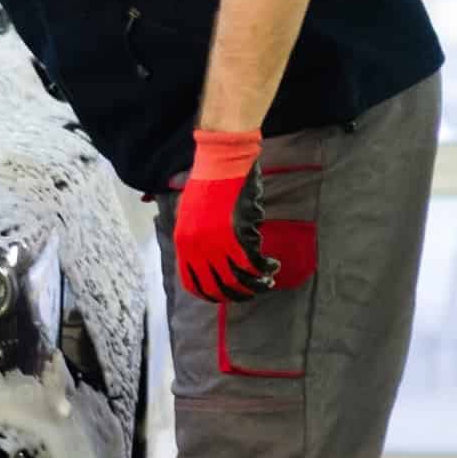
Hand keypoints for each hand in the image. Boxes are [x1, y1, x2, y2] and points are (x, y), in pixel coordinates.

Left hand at [173, 128, 280, 301]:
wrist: (221, 160)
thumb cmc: (207, 182)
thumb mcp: (190, 213)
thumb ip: (194, 238)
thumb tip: (204, 259)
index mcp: (184, 242)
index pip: (192, 283)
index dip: (209, 294)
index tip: (223, 296)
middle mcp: (198, 248)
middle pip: (218, 286)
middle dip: (237, 294)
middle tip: (250, 293)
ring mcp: (218, 242)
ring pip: (239, 280)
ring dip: (255, 286)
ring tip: (266, 283)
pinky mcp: (239, 234)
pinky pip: (255, 262)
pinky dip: (266, 268)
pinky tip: (272, 266)